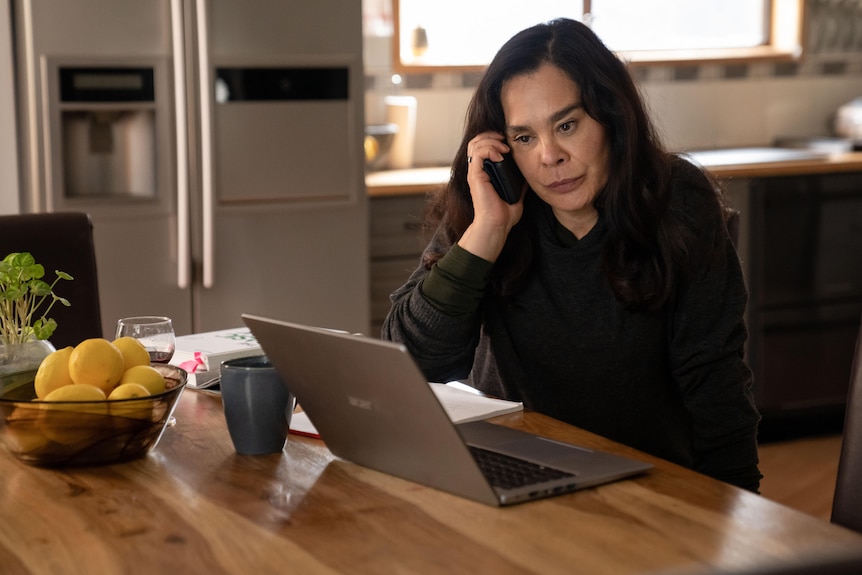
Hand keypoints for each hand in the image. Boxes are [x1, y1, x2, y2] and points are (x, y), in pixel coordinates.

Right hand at [460, 132, 524, 261]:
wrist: (496, 225)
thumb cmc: (504, 214)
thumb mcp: (516, 194)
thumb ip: (519, 183)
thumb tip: (529, 174)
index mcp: (484, 172)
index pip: (481, 145)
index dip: (493, 138)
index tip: (507, 142)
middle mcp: (477, 170)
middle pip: (476, 140)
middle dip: (491, 135)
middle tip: (505, 140)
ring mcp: (475, 172)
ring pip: (475, 143)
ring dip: (491, 140)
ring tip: (504, 149)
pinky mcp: (475, 176)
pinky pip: (479, 153)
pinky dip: (490, 149)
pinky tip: (501, 156)